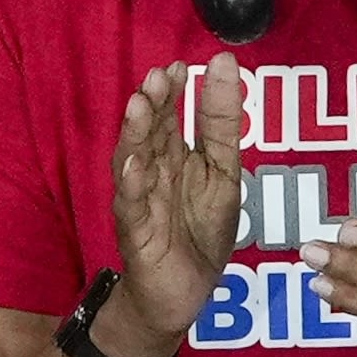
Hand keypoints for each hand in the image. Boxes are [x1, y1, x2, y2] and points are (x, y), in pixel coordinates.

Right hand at [107, 55, 246, 346]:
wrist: (181, 293)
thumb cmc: (199, 232)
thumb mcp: (223, 173)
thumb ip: (222, 123)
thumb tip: (225, 63)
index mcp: (174, 156)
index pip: (171, 115)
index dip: (174, 91)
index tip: (180, 65)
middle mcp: (152, 172)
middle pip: (150, 133)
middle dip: (152, 104)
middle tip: (158, 76)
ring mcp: (140, 200)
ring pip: (133, 162)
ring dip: (135, 135)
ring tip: (139, 107)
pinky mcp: (135, 232)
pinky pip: (131, 206)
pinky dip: (130, 185)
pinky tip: (133, 164)